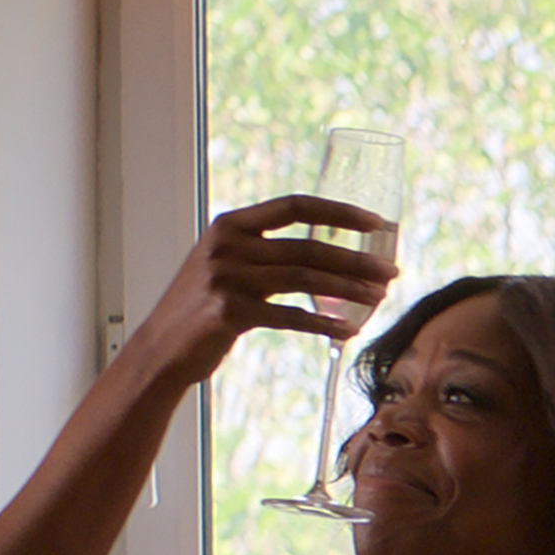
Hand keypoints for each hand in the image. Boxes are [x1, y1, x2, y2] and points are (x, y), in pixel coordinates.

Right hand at [116, 194, 398, 387]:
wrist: (161, 347)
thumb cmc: (202, 308)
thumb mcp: (225, 264)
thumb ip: (262, 251)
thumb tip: (327, 253)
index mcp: (229, 225)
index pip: (294, 206)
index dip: (338, 211)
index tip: (376, 222)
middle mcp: (228, 245)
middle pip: (308, 246)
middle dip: (357, 259)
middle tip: (392, 271)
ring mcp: (227, 277)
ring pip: (305, 278)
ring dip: (350, 289)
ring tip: (381, 297)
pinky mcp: (230, 312)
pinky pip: (291, 317)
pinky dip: (324, 323)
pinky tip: (349, 329)